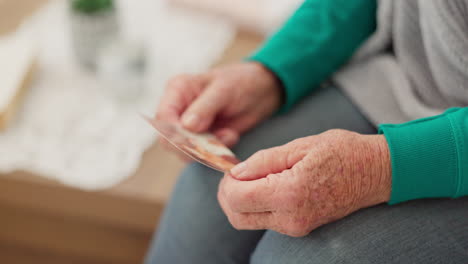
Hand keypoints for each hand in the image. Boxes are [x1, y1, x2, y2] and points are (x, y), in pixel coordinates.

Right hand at [155, 62, 281, 158]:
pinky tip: (230, 135)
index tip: (193, 141)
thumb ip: (204, 107)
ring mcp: (189, 126)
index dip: (174, 133)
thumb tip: (186, 126)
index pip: (163, 118)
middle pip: (168, 139)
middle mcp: (178, 109)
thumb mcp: (224, 90)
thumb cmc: (241, 82)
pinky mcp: (202, 139)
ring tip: (228, 134)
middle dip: (191, 145)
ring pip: (183, 151)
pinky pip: (201, 154)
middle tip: (216, 141)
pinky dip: (216, 151)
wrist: (262, 90)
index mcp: (177, 90)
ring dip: (207, 149)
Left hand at [218, 129, 391, 236]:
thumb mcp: (300, 146)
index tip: (234, 166)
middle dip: (228, 194)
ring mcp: (296, 227)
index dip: (227, 182)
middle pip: (237, 216)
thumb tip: (235, 172)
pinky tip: (265, 185)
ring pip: (247, 221)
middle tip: (237, 173)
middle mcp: (290, 218)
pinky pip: (264, 221)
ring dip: (240, 201)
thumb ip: (263, 161)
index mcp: (289, 194)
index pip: (237, 198)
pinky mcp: (299, 227)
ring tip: (253, 177)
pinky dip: (255, 205)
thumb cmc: (342, 152)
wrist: (376, 172)